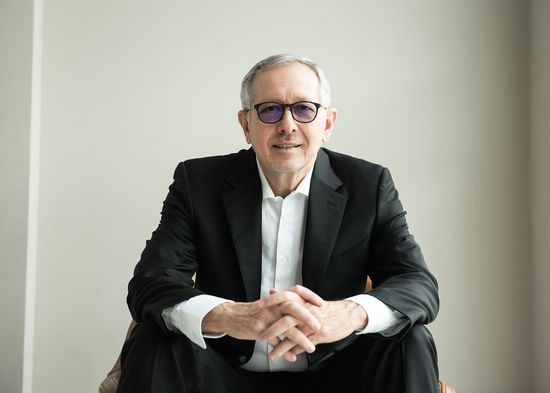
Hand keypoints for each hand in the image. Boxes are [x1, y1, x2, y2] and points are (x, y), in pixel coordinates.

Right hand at [202, 285, 322, 361]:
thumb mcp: (269, 304)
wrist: (231, 316)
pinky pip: (274, 341)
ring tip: (310, 347)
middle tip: (319, 326)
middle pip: (292, 306)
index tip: (321, 304)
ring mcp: (265, 317)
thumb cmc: (252, 311)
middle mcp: (272, 305)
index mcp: (277, 298)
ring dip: (300, 338)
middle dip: (307, 317)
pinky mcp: (258, 329)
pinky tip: (291, 357)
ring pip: (285, 327)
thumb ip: (285, 305)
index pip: (296, 290)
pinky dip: (283, 350)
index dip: (309, 296)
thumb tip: (303, 308)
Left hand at [261, 290, 367, 360]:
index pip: (284, 298)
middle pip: (285, 318)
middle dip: (271, 327)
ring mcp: (312, 323)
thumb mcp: (307, 299)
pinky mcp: (319, 335)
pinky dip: (295, 351)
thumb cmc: (325, 308)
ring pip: (293, 334)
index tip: (257, 307)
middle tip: (259, 334)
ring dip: (280, 345)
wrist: (347, 314)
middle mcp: (306, 311)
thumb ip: (288, 296)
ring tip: (271, 353)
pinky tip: (288, 356)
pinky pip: (304, 344)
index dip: (270, 302)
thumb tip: (272, 291)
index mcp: (302, 301)